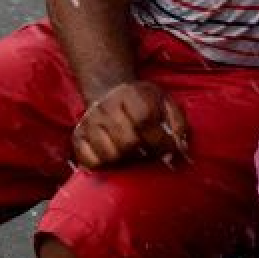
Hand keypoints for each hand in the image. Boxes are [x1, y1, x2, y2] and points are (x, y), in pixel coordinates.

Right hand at [71, 80, 190, 168]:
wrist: (108, 91)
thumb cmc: (142, 102)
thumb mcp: (165, 102)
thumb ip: (177, 123)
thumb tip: (180, 148)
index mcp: (131, 95)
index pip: (145, 122)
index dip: (160, 142)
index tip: (168, 151)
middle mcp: (106, 107)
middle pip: (127, 143)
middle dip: (143, 153)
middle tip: (148, 152)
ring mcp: (89, 122)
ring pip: (110, 156)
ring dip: (125, 160)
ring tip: (131, 153)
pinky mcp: (78, 137)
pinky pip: (90, 162)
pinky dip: (104, 165)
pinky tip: (113, 156)